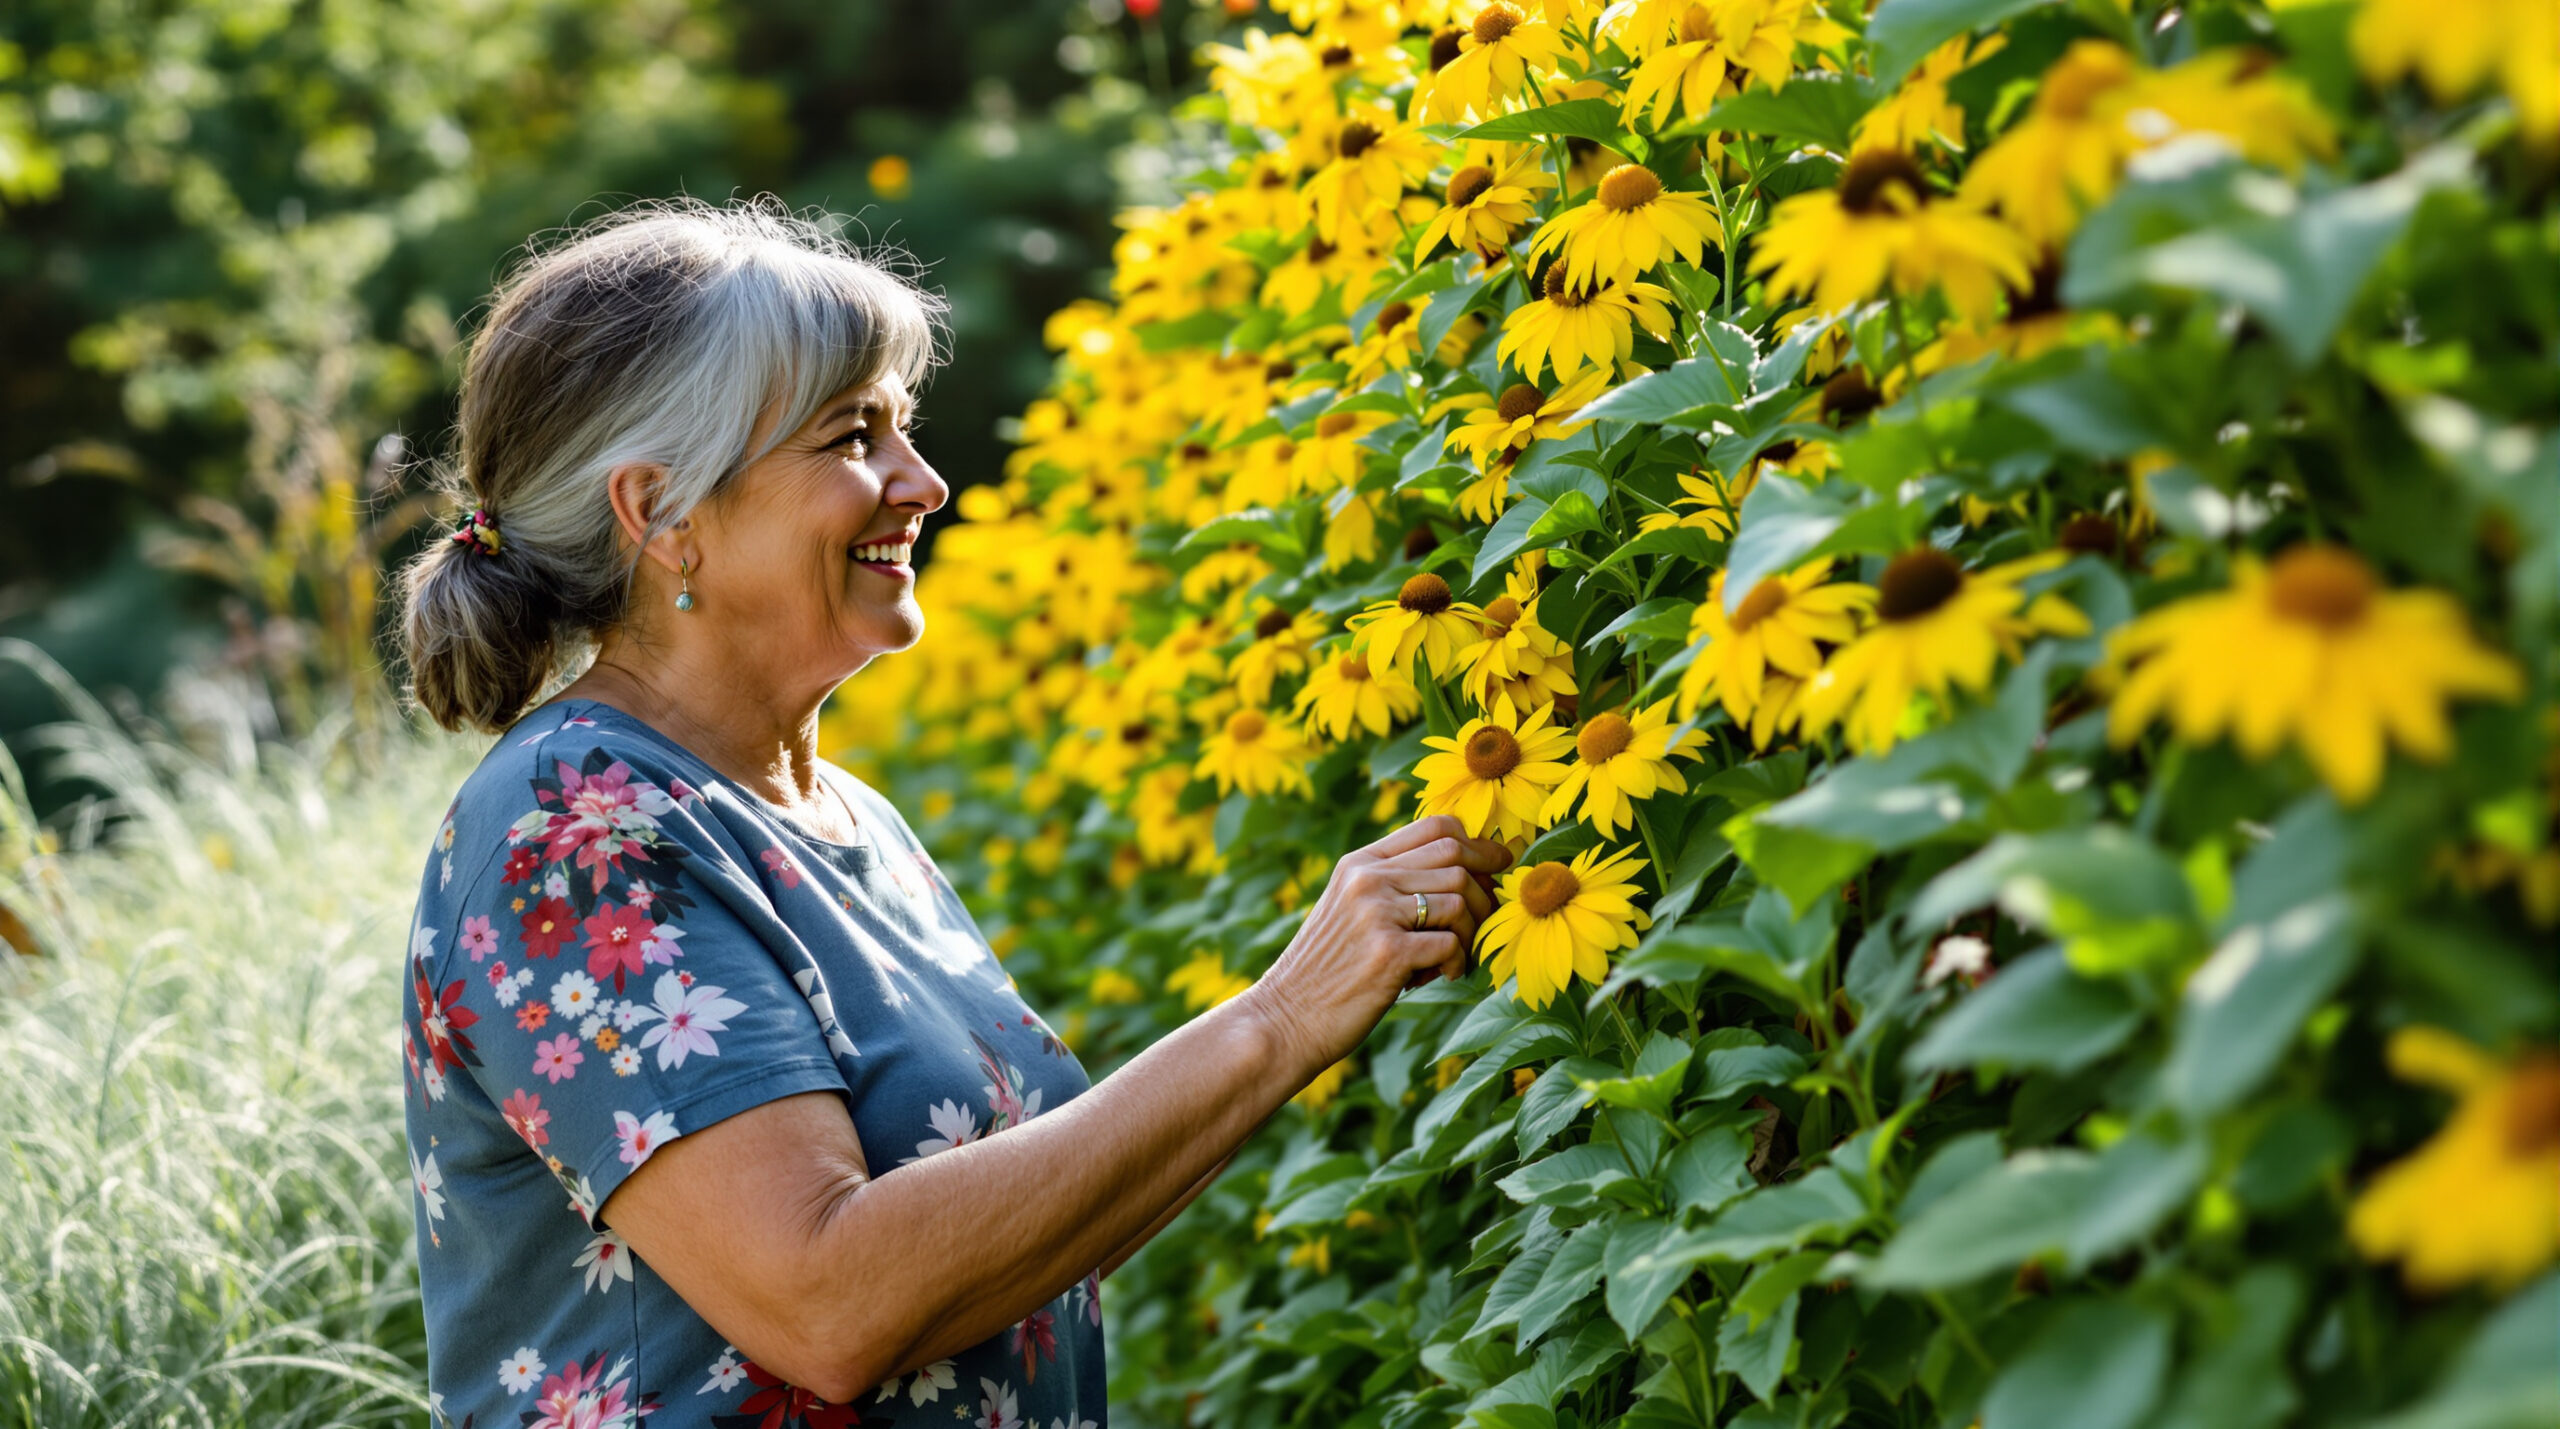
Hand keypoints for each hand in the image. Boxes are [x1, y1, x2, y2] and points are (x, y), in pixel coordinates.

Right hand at [1241, 815, 1513, 1080]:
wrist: (1286, 1019)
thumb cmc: (1326, 970)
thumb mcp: (1348, 909)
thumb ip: (1391, 883)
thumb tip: (1466, 869)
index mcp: (1359, 863)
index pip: (1435, 826)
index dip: (1478, 842)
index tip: (1497, 862)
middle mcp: (1367, 879)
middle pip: (1455, 857)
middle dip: (1483, 888)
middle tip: (1485, 917)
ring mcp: (1377, 914)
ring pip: (1460, 900)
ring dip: (1469, 933)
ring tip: (1451, 958)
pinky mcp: (1389, 953)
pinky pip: (1452, 944)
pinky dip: (1458, 964)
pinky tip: (1441, 977)